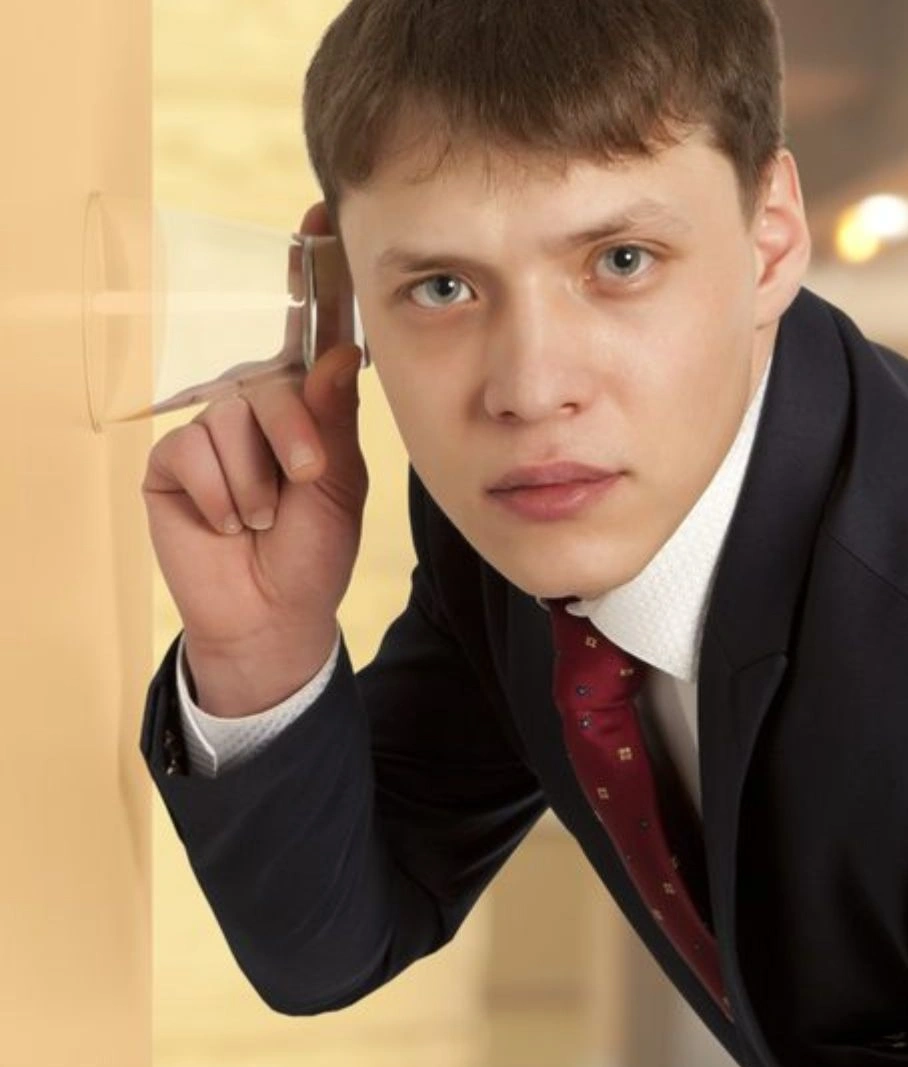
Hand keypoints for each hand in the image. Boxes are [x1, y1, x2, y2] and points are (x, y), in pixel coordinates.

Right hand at [142, 202, 368, 697]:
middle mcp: (253, 405)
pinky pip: (194, 451)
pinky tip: (226, 520)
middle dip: (294, 436)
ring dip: (258, 479)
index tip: (324, 214)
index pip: (306, 330)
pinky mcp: (168, 461)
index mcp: (304, 404)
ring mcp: (208, 430)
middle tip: (303, 482)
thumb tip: (334, 354)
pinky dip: (221, 495)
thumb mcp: (340, 484)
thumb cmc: (313, 548)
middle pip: (268, 379)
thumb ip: (333, 419)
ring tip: (263, 515)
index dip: (314, 276)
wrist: (274, 612)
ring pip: (232, 416)